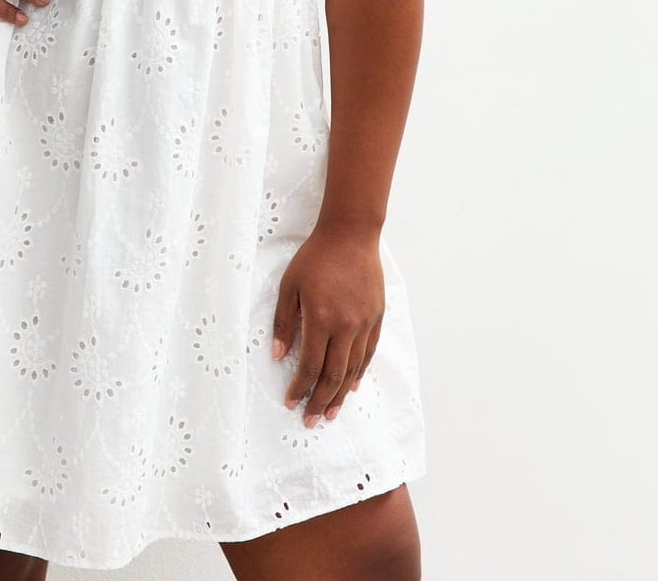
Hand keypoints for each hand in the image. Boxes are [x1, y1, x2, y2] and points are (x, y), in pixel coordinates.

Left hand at [270, 220, 384, 427]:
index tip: (291, 402)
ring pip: (353, 369)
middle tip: (311, 420)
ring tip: (330, 413)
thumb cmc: (315, 257)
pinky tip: (350, 387)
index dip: (300, 388)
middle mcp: (346, 326)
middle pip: (333, 375)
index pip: (311, 366)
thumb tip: (279, 356)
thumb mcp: (290, 285)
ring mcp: (365, 324)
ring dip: (340, 395)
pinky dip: (358, 373)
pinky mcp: (377, 318)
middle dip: (320, 401)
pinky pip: (367, 354)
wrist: (351, 236)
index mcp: (321, 318)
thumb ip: (285, 322)